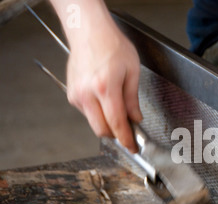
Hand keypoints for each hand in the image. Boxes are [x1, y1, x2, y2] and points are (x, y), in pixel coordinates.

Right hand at [66, 26, 142, 152]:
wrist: (88, 32)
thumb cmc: (111, 45)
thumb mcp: (132, 71)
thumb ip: (133, 99)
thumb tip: (135, 119)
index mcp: (105, 87)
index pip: (116, 123)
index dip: (126, 139)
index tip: (132, 147)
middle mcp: (87, 94)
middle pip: (102, 130)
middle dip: (116, 135)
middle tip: (129, 132)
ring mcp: (77, 95)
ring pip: (94, 123)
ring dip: (107, 123)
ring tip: (119, 109)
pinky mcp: (71, 94)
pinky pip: (87, 113)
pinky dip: (99, 114)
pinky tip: (105, 100)